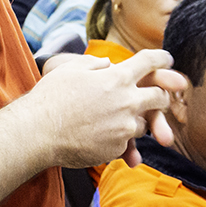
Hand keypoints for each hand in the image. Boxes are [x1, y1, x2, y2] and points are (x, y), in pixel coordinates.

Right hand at [27, 50, 188, 168]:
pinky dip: (118, 140)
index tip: (168, 59)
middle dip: (162, 96)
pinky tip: (99, 136)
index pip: (150, 62)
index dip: (162, 58)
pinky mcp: (117, 148)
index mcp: (117, 78)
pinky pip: (126, 143)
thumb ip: (94, 64)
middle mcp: (126, 102)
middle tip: (157, 97)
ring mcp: (124, 127)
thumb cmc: (49, 98)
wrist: (36, 133)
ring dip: (135, 121)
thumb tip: (108, 64)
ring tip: (114, 121)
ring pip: (144, 123)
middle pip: (159, 97)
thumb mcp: (71, 70)